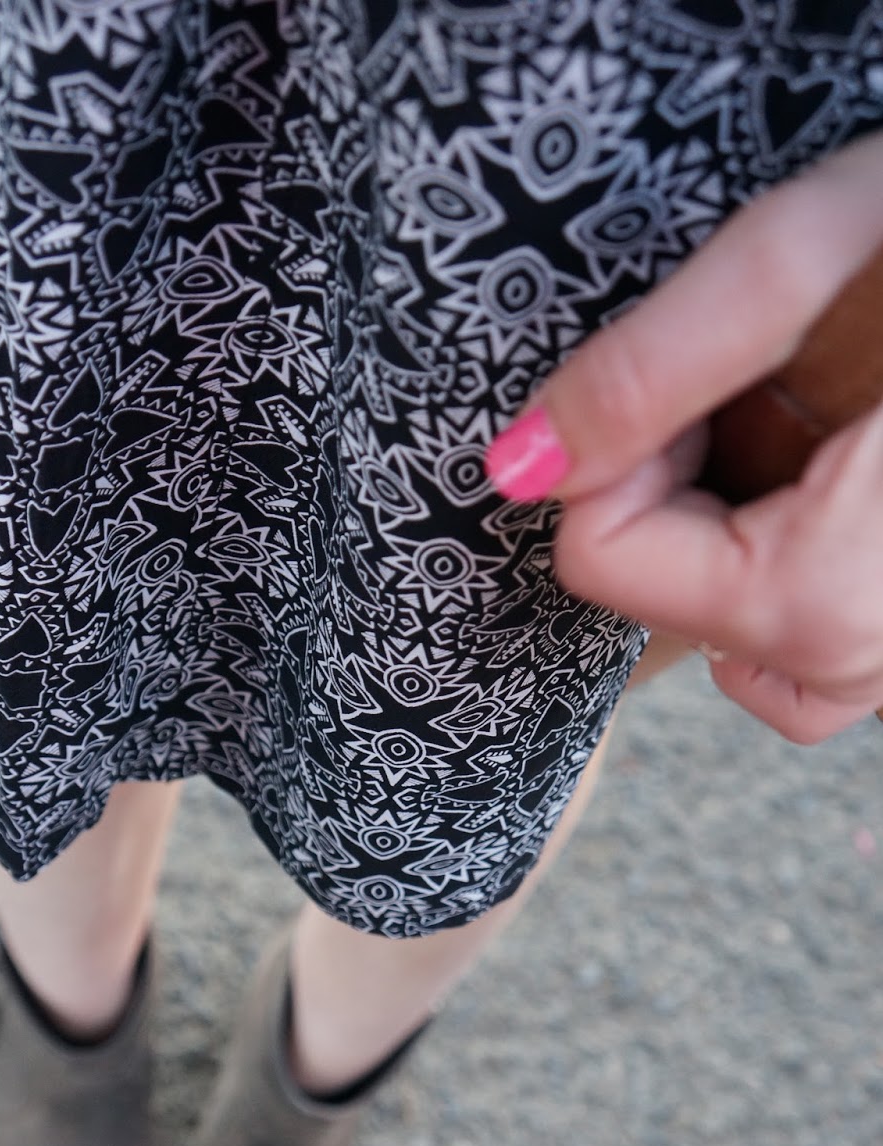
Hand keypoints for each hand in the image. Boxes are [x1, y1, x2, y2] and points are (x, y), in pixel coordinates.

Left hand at [486, 130, 882, 743]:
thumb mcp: (808, 266)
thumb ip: (644, 376)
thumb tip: (518, 468)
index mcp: (822, 600)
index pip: (602, 559)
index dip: (621, 447)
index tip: (699, 372)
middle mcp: (869, 660)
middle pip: (665, 592)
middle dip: (685, 477)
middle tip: (782, 377)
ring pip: (733, 629)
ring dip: (734, 524)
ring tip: (823, 420)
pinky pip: (809, 638)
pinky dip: (791, 564)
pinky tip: (846, 473)